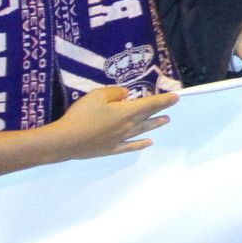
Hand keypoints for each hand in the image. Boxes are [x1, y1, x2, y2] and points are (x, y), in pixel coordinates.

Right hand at [47, 87, 177, 159]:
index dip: (164, 100)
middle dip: (160, 110)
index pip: (150, 104)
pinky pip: (130, 146)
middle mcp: (127, 126)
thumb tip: (127, 95)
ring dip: (154, 125)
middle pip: (147, 116)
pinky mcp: (110, 149)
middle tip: (172, 107)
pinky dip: (140, 144)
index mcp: (126, 112)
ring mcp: (120, 139)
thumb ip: (114, 93)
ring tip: (165, 121)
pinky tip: (148, 143)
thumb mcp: (97, 96)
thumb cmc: (81, 115)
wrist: (65, 141)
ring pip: (142, 130)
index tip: (176, 97)